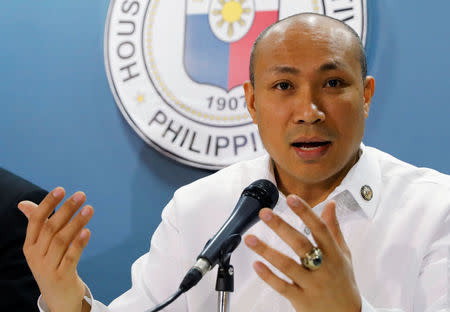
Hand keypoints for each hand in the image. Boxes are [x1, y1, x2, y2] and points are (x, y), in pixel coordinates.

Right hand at [18, 187, 92, 311]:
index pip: (36, 220)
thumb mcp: (41, 246)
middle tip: (81, 195)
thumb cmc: (52, 264)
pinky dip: (79, 243)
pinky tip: (88, 231)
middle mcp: (36, 256)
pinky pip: (71, 257)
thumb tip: (23, 203)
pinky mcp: (62, 277)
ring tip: (89, 209)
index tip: (61, 189)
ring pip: (61, 240)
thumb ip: (37, 224)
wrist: (58, 297)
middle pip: (51, 228)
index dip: (48, 204)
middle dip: (66, 209)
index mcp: (30, 245)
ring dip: (76, 222)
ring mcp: (48, 267)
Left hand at [244, 194, 360, 311]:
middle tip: (264, 213)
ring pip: (287, 265)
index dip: (305, 212)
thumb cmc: (343, 281)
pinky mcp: (301, 300)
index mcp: (334, 254)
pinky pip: (283, 286)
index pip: (320, 229)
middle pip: (301, 244)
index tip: (291, 198)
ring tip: (249, 238)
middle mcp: (323, 268)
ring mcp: (311, 285)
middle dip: (281, 227)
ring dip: (267, 251)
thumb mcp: (343, 254)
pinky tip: (256, 264)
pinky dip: (269, 276)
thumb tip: (330, 203)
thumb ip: (334, 229)